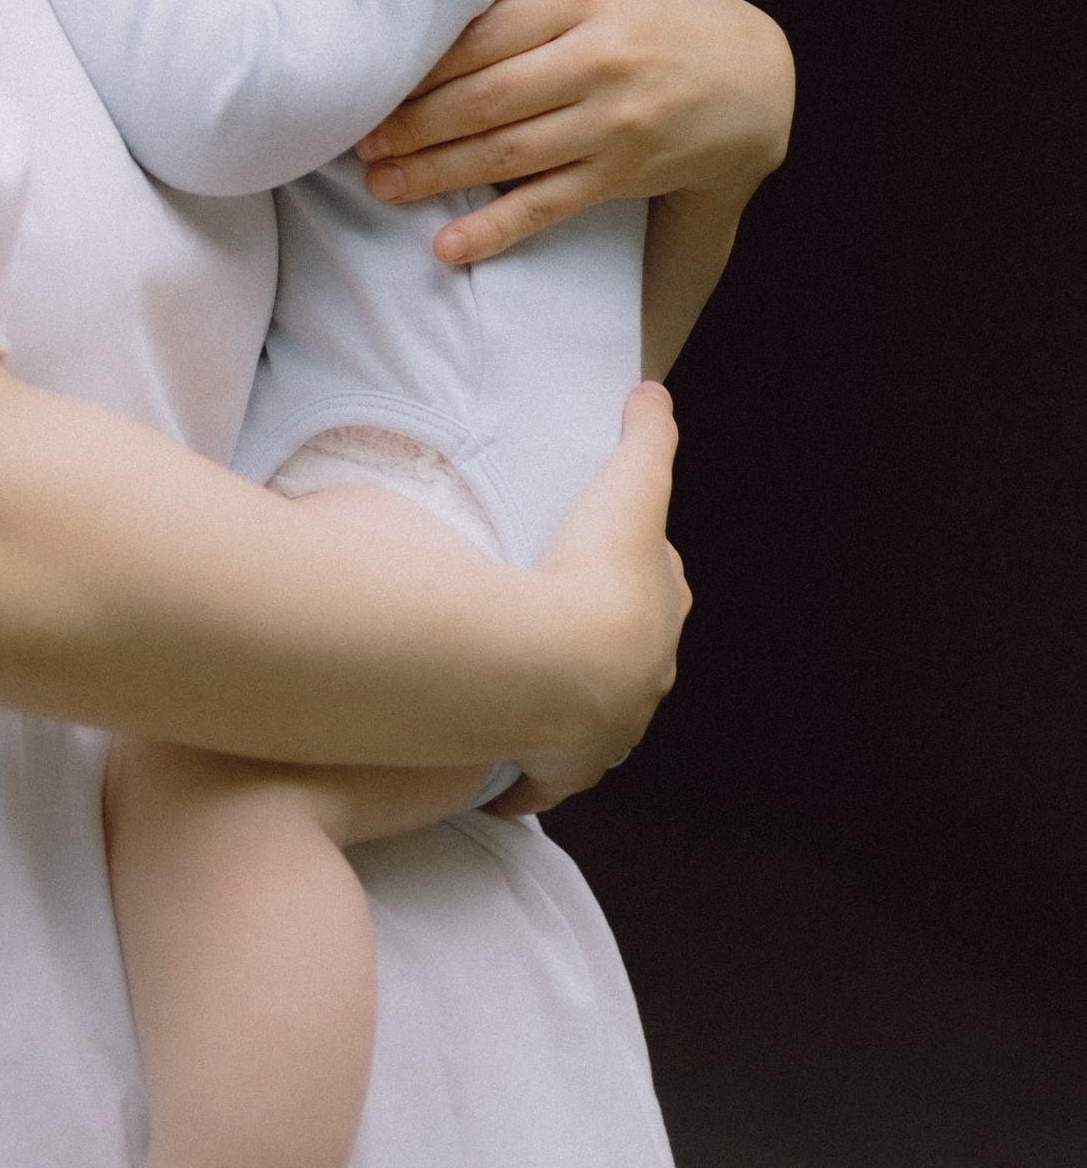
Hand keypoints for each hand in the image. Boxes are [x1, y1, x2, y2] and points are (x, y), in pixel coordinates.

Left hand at [356, 0, 792, 266]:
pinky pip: (549, 206)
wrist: (755, 84)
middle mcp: (600, 60)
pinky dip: (497, 231)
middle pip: (486, 94)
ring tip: (376, 180)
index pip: (488, 25)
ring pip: (507, 153)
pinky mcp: (622, 174)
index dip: (423, 51)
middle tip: (352, 130)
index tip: (367, 61)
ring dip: (434, 174)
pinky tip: (446, 250)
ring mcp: (613, 124)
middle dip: (414, 119)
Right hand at [488, 384, 686, 815]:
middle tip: (555, 620)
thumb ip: (645, 434)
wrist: (568, 664)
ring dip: (569, 708)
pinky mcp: (562, 767)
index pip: (660, 584)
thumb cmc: (599, 570)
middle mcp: (646, 678)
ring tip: (528, 690)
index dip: (635, 568)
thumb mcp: (630, 484)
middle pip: (629, 655)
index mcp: (662, 612)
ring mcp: (607, 728)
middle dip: (602, 641)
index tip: (600, 557)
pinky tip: (506, 774)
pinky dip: (529, 777)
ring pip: (594, 718)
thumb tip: (652, 390)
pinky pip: (545, 777)